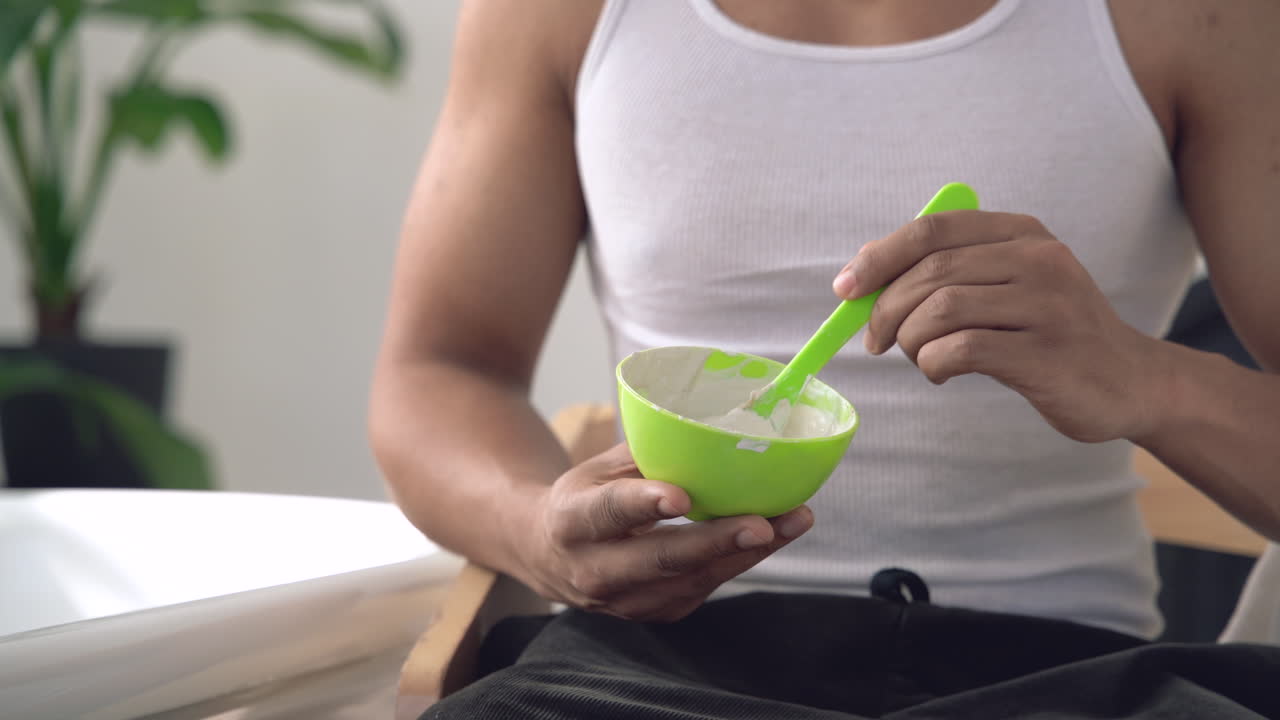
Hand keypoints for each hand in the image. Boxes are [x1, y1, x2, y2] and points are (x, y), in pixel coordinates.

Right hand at [515, 444, 812, 621]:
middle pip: (662, 559)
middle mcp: (595, 570)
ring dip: (747, 552)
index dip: (644, 505)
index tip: (681, 497)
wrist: (549, 557)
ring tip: (792, 521)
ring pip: (694, 579)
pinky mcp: (656, 613)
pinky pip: (705, 587)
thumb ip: (646, 456)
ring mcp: (626, 601)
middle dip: (716, 542)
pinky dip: (741, 561)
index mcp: (572, 522)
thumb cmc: (583, 499)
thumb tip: (713, 427)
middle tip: (762, 524)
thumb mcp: (598, 470)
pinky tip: (774, 535)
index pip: (608, 513)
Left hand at [833, 210, 1165, 443]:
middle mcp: (1038, 259)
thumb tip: (866, 270)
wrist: (1129, 382)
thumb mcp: (1008, 285)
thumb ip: (949, 271)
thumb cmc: (1048, 335)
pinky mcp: (1047, 353)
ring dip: (911, 340)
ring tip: (919, 357)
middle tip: (876, 341)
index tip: (846, 289)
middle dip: (885, 309)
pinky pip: (962, 350)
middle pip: (930, 271)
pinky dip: (934, 364)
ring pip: (941, 309)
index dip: (879, 257)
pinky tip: (942, 373)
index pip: (932, 230)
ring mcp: (1048, 304)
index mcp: (1022, 233)